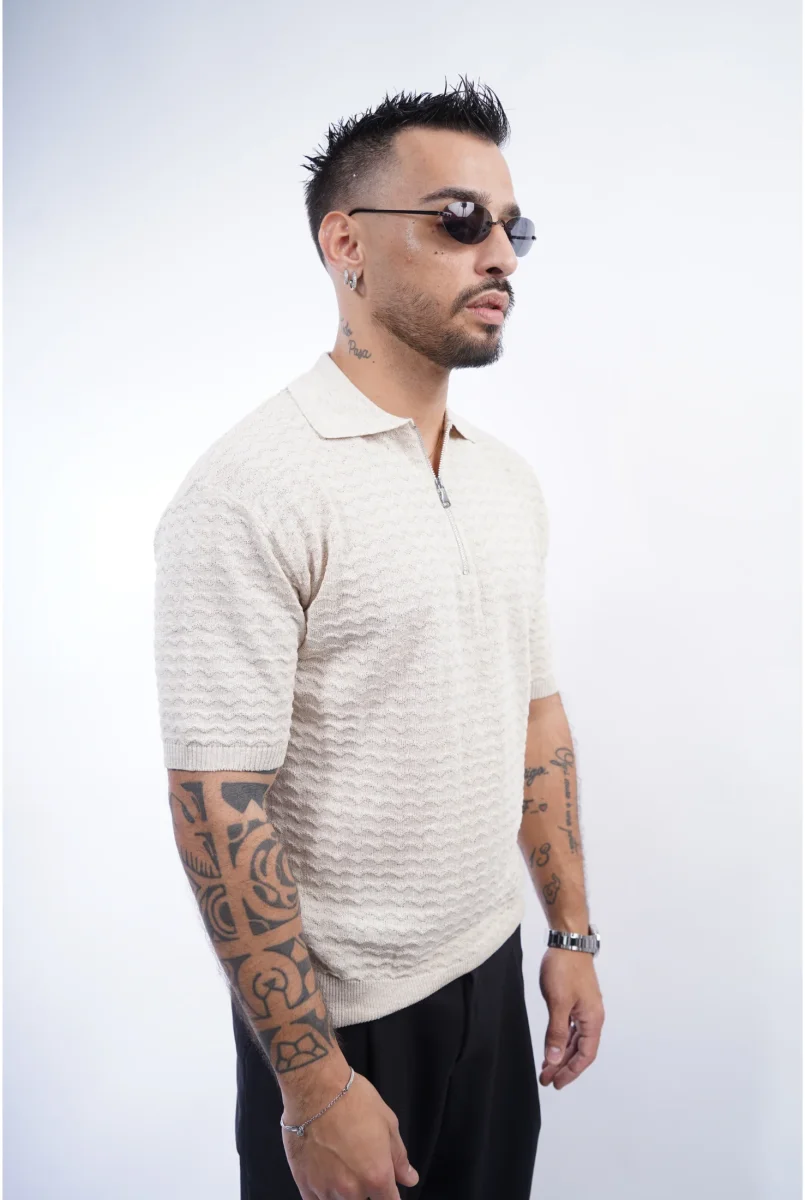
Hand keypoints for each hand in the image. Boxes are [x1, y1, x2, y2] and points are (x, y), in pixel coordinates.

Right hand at [281, 1068, 418, 1198]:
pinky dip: (323, 1195)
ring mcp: (326, 1189)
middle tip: (361, 1166)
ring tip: (341, 1166)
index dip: (391, 1196)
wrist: (315, 1088)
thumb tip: (409, 1178)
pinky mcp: (304, 1183)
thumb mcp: (387, 1123)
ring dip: (345, 1192)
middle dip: (368, 1190)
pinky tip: (325, 1177)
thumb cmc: (353, 1100)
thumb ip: (399, 1157)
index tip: (388, 1187)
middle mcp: (352, 1190)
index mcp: (377, 1175)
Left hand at [538, 947, 604, 1089]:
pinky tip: (552, 1046)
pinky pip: (570, 1028)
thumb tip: (553, 1059)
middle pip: (580, 1050)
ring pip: (574, 1039)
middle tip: (547, 1079)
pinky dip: (561, 1039)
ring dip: (561, 1054)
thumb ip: (556, 1032)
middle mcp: (592, 1017)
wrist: (567, 941)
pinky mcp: (577, 1001)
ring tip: (546, 1067)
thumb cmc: (565, 969)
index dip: (571, 1072)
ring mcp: (585, 1009)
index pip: (585, 1055)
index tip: (556, 1083)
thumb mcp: (558, 1003)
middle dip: (564, 1066)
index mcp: (593, 1019)